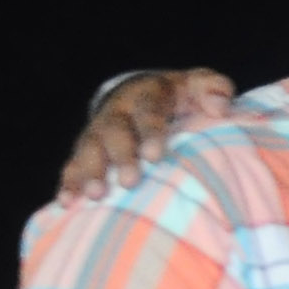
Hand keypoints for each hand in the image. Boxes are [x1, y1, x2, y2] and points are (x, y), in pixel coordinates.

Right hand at [59, 68, 236, 201]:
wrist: (143, 93)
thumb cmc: (181, 96)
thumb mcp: (199, 85)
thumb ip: (213, 88)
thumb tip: (220, 106)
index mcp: (145, 95)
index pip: (147, 111)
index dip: (150, 131)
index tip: (155, 155)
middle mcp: (117, 112)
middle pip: (114, 132)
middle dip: (120, 157)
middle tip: (129, 182)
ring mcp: (98, 131)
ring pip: (89, 149)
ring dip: (90, 172)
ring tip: (95, 196)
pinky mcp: (87, 150)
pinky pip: (73, 165)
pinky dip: (69, 183)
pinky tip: (68, 203)